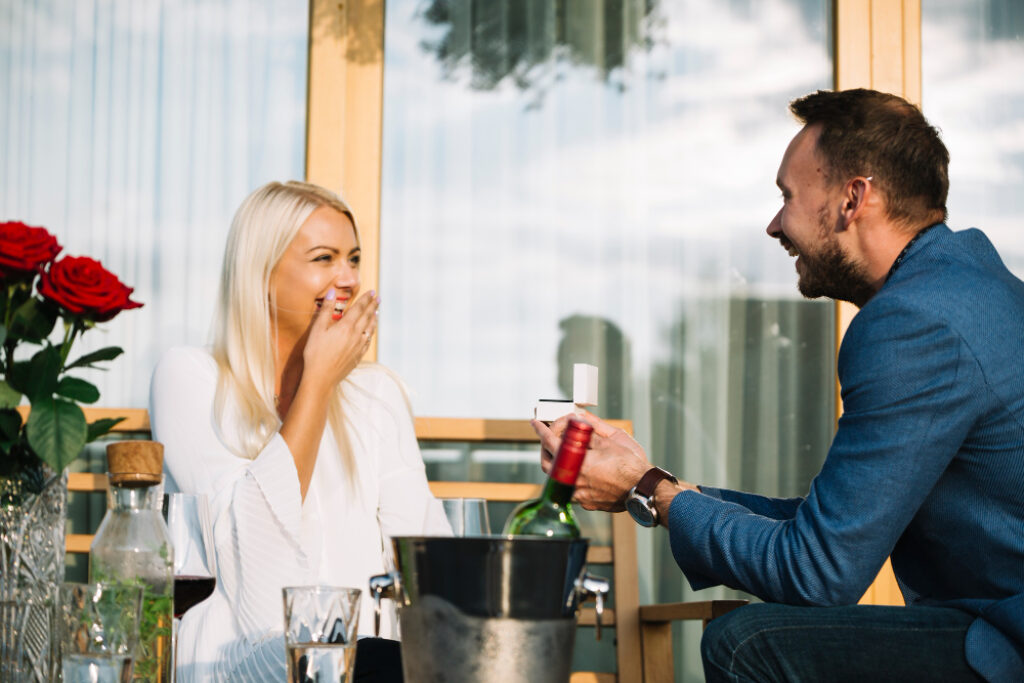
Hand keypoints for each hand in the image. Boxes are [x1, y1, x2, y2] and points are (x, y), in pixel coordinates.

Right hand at [301, 288, 378, 391]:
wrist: (321, 377)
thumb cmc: (316, 353)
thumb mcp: (317, 329)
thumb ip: (326, 309)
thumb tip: (332, 292)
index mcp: (346, 326)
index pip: (359, 308)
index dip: (366, 299)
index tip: (372, 292)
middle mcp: (356, 335)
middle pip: (367, 317)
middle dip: (373, 306)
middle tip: (378, 298)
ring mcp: (359, 346)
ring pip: (370, 329)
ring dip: (374, 319)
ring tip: (377, 312)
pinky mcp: (358, 356)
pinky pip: (368, 340)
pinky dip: (371, 332)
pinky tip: (371, 331)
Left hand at [531, 412, 649, 511]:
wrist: (645, 489)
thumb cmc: (632, 465)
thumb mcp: (613, 439)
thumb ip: (591, 428)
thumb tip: (578, 419)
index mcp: (578, 463)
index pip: (551, 443)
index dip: (541, 431)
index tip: (535, 423)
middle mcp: (574, 482)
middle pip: (547, 463)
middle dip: (545, 449)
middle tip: (550, 438)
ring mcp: (580, 495)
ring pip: (559, 478)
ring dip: (559, 464)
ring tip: (567, 452)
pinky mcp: (587, 503)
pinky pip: (572, 488)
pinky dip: (572, 476)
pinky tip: (581, 468)